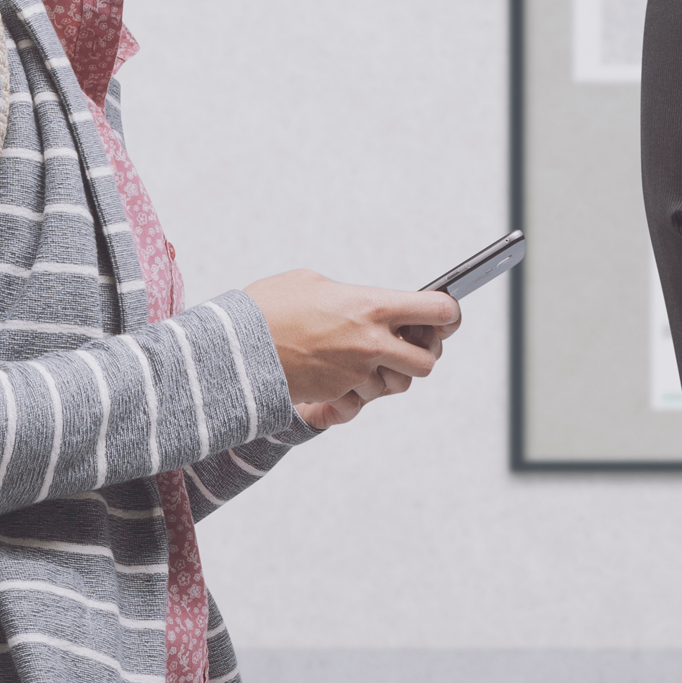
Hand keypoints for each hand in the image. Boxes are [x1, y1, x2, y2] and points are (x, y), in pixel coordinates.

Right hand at [242, 271, 462, 431]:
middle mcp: (372, 343)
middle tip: (408, 343)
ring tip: (364, 357)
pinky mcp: (341, 395)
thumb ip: (356, 297)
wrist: (232, 347)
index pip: (439, 311)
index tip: (446, 316)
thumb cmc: (269, 307)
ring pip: (398, 385)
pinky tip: (339, 374)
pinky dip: (358, 391)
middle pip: (428, 361)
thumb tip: (379, 308)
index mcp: (372, 306)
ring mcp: (358, 373)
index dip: (449, 315)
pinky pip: (365, 400)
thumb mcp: (314, 283)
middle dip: (423, 354)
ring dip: (389, 374)